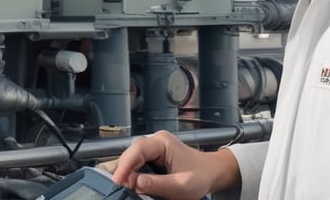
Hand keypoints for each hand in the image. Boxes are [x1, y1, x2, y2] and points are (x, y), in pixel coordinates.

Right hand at [111, 130, 239, 199]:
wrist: (212, 173)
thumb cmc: (201, 176)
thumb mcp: (180, 185)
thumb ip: (156, 184)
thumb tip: (133, 182)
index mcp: (163, 142)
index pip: (137, 150)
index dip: (125, 165)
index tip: (118, 181)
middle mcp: (156, 141)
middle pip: (131, 153)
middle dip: (124, 170)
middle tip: (121, 188)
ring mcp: (154, 148)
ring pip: (132, 159)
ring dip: (128, 173)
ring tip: (127, 187)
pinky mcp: (153, 157)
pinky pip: (138, 164)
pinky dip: (134, 175)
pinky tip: (134, 184)